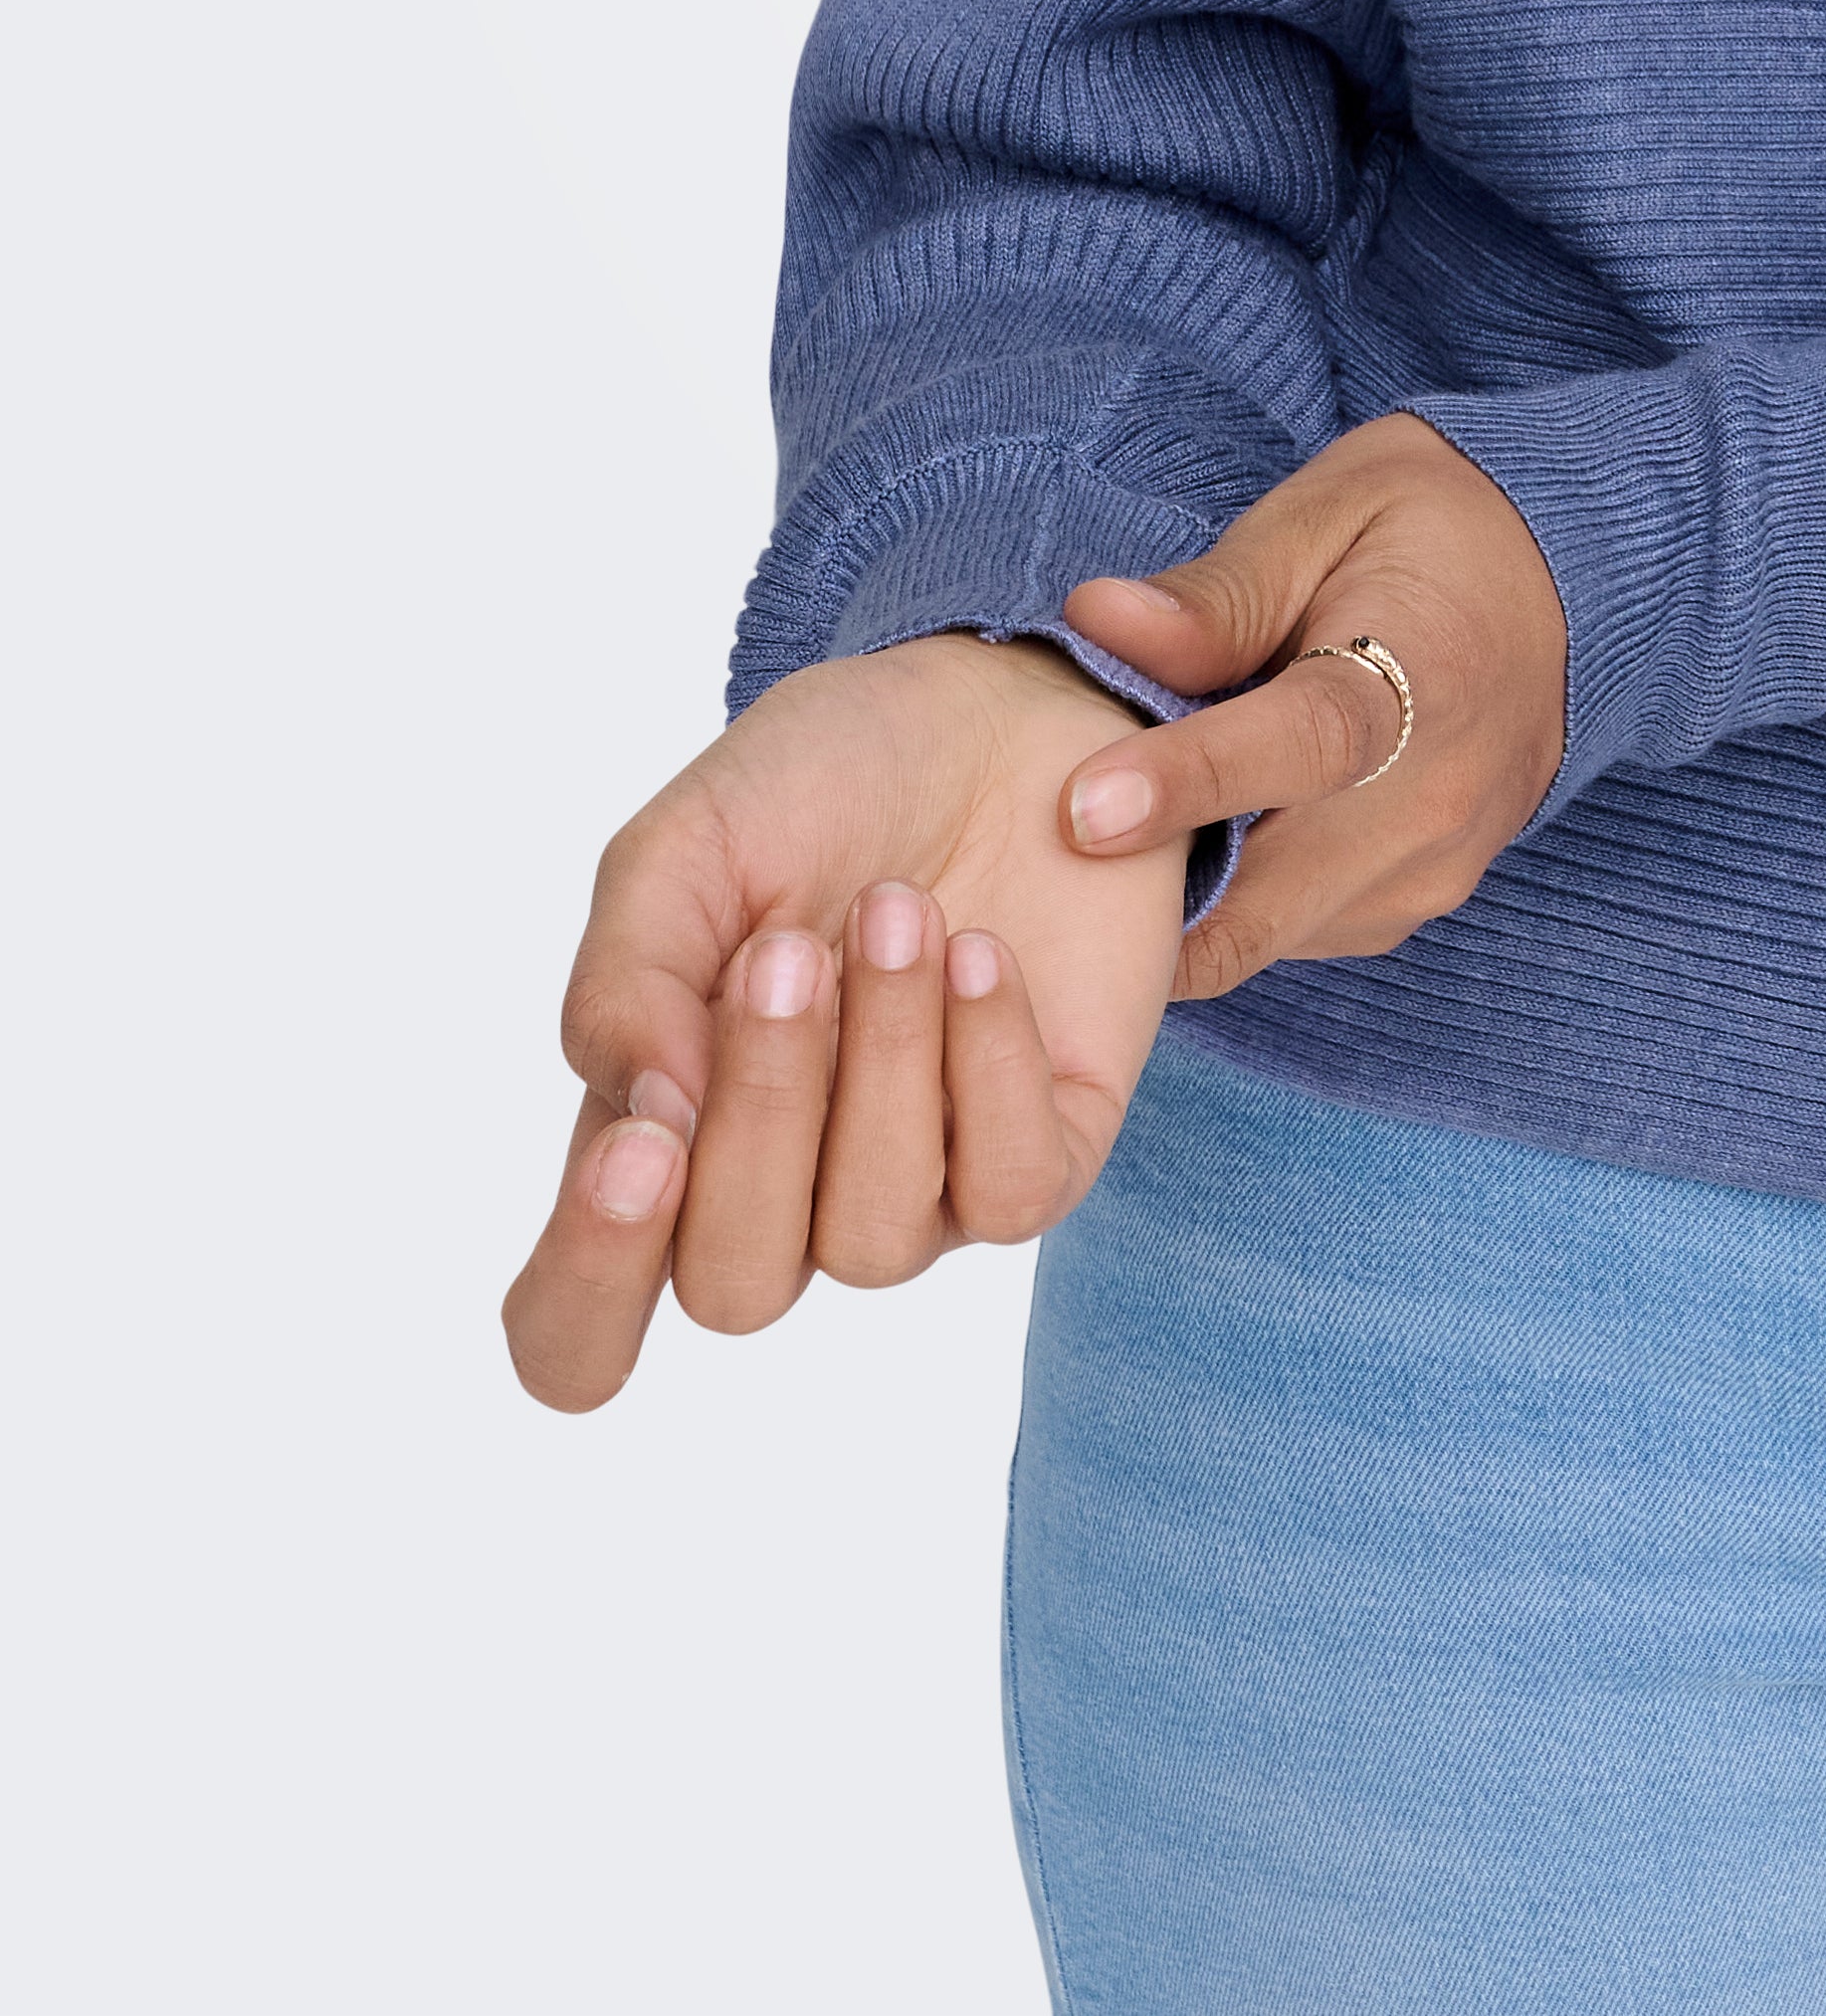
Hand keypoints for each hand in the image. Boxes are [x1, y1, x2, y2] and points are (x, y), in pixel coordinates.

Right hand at [501, 631, 1186, 1414]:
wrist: (995, 700)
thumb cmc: (816, 788)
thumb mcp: (682, 852)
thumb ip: (624, 986)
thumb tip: (647, 1119)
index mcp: (661, 1138)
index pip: (576, 1328)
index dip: (587, 1283)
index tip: (635, 1146)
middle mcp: (784, 1192)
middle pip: (736, 1286)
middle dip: (760, 1119)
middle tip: (783, 950)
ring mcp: (920, 1182)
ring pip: (878, 1236)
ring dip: (883, 1061)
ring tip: (899, 909)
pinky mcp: (1046, 1148)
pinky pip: (1012, 1192)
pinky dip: (991, 1067)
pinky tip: (981, 955)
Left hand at [1053, 413, 1571, 1000]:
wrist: (1581, 585)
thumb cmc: (1436, 528)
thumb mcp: (1328, 510)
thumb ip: (1216, 590)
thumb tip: (1094, 618)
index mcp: (1424, 672)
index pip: (1301, 744)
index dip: (1189, 781)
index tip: (1082, 808)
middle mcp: (1437, 798)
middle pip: (1268, 888)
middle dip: (1144, 894)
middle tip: (1026, 867)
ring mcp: (1431, 869)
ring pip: (1265, 933)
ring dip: (1178, 906)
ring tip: (1095, 844)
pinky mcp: (1414, 907)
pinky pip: (1291, 935)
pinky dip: (1227, 905)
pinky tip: (1186, 841)